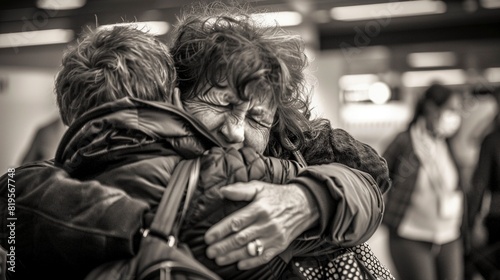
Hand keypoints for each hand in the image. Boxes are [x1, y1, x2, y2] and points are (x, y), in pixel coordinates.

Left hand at [204, 181, 318, 269]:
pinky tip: (239, 264)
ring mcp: (273, 236)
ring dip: (232, 256)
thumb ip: (240, 189)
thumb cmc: (278, 196)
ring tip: (219, 259)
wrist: (304, 205)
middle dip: (223, 246)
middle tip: (209, 251)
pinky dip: (251, 262)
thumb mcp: (260, 187)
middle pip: (240, 238)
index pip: (236, 222)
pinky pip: (264, 257)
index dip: (220, 231)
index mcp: (259, 208)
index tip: (208, 237)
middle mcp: (266, 224)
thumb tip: (223, 191)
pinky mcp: (279, 245)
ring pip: (250, 249)